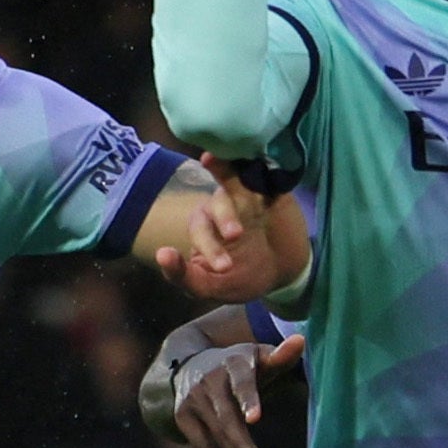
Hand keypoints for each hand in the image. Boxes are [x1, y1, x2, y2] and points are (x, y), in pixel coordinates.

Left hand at [155, 157, 308, 302]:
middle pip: (218, 204)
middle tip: (236, 237)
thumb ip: (185, 276)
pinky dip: (259, 164)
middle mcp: (222, 206)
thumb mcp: (212, 287)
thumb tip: (161, 254)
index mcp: (205, 228)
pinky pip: (264, 171)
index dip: (208, 246)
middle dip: (225, 219)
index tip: (222, 267)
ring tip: (243, 226)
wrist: (286, 270)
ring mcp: (248, 195)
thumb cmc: (242, 277)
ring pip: (237, 183)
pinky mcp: (272, 188)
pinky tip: (257, 160)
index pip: (199, 229)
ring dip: (240, 190)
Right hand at [166, 336, 304, 447]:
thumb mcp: (257, 356)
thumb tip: (301, 341)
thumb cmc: (239, 365)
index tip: (255, 418)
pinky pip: (200, 445)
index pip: (242, 383)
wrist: (190, 362)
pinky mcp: (183, 417)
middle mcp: (210, 381)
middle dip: (243, 443)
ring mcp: (194, 400)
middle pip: (228, 417)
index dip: (248, 399)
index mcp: (233, 364)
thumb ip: (280, 355)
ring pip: (216, 434)